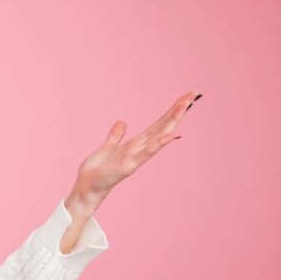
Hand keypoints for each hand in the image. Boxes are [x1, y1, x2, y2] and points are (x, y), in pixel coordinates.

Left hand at [69, 91, 201, 212]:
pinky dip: (160, 143)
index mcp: (137, 143)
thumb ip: (116, 136)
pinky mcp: (130, 165)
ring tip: (186, 104)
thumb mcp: (107, 148)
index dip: (172, 110)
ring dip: (173, 120)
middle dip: (178, 109)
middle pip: (163, 125)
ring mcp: (137, 156)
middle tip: (194, 93)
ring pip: (160, 135)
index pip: (158, 123)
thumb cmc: (98, 170)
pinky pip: (147, 152)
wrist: (87, 186)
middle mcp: (141, 148)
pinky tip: (173, 135)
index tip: (186, 96)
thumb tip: (121, 122)